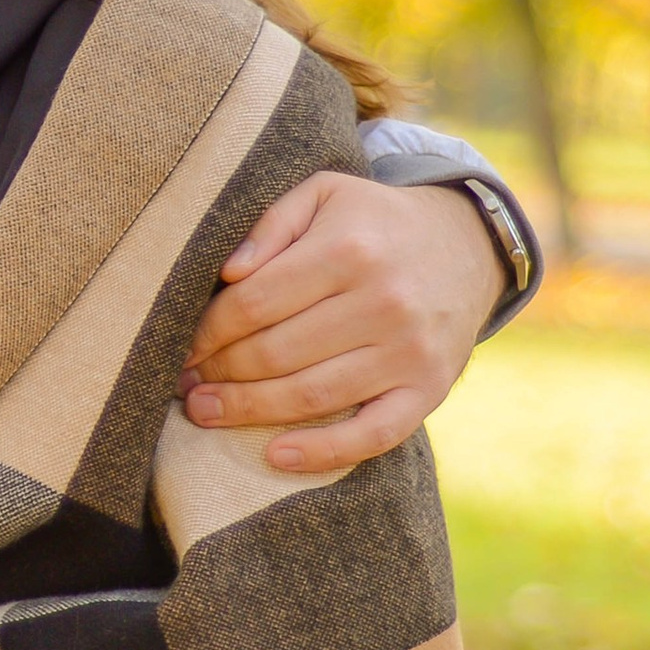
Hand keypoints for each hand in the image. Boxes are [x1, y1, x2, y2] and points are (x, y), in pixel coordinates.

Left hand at [182, 175, 507, 476]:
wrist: (468, 244)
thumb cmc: (373, 222)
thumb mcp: (324, 195)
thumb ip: (271, 222)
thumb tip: (227, 272)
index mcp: (348, 250)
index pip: (254, 302)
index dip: (207, 331)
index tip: (181, 346)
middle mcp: (383, 302)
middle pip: (275, 352)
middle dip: (218, 373)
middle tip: (184, 383)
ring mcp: (409, 351)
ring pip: (310, 395)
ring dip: (247, 410)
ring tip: (204, 412)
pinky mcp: (429, 389)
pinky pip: (374, 434)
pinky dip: (323, 452)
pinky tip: (275, 455)